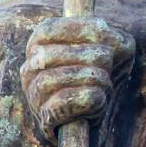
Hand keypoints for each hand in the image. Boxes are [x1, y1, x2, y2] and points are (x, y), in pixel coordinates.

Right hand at [20, 16, 134, 139]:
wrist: (96, 112)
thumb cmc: (102, 72)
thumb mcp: (114, 51)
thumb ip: (113, 38)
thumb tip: (102, 32)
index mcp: (40, 45)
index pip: (48, 29)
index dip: (76, 28)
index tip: (103, 29)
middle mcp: (30, 69)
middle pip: (49, 55)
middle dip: (87, 55)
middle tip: (108, 60)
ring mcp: (34, 94)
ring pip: (51, 80)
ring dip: (88, 78)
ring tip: (106, 83)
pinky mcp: (45, 118)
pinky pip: (60, 105)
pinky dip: (86, 99)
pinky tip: (100, 97)